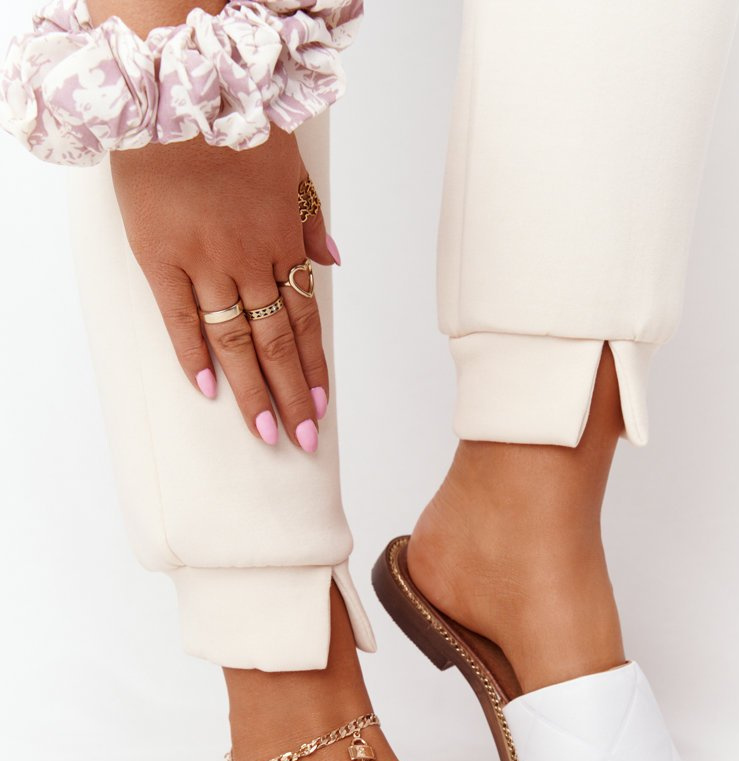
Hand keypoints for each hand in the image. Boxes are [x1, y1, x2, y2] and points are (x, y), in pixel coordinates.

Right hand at [110, 129, 338, 450]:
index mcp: (281, 241)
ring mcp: (205, 262)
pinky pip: (180, 317)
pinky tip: (206, 390)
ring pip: (236, 340)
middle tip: (302, 440)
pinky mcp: (160, 258)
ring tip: (264, 431)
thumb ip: (309, 218)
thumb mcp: (290, 165)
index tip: (323, 406)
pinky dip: (192, 354)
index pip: (306, 321)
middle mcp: (249, 260)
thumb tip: (331, 259)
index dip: (315, 367)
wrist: (179, 94)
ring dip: (252, 391)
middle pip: (277, 344)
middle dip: (293, 396)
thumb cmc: (235, 123)